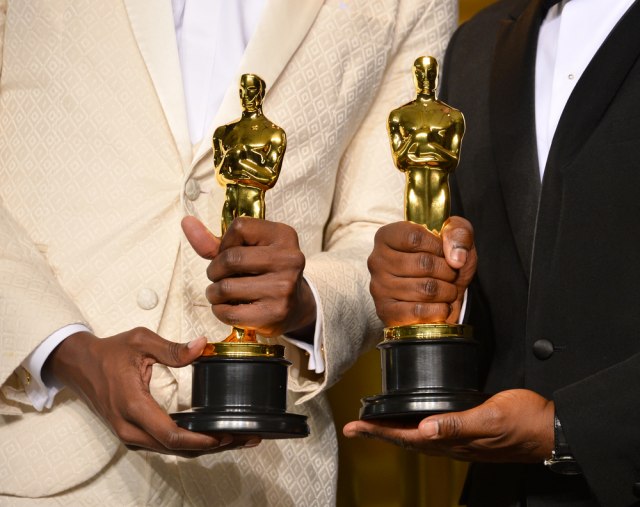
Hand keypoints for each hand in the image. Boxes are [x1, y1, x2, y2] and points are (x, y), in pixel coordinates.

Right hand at [45, 330, 251, 456]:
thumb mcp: (141, 341)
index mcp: (132, 405)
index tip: (225, 435)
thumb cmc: (109, 352)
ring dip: (201, 448)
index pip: (171, 434)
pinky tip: (208, 437)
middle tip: (242, 438)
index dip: (201, 439)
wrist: (80, 364)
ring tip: (233, 439)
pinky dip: (188, 444)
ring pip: (170, 451)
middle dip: (210, 447)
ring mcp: (129, 435)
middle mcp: (130, 428)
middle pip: (175, 448)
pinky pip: (163, 445)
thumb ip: (172, 348)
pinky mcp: (132, 434)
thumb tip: (202, 346)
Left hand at [182, 216, 315, 336]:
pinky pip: (229, 312)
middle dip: (214, 270)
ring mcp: (284, 288)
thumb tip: (186, 222)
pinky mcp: (275, 313)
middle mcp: (290, 259)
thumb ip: (214, 241)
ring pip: (226, 287)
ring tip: (221, 294)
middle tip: (218, 278)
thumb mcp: (246, 250)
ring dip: (213, 293)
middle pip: (230, 258)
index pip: (239, 227)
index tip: (231, 253)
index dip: (225, 242)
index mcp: (284, 235)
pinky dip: (219, 311)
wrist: (296, 306)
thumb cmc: (264, 273)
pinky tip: (227, 308)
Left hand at [344, 389, 553, 462]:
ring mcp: (461, 442)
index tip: (356, 427)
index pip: (407, 437)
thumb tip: (425, 428)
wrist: (551, 429)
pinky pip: (433, 433)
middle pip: (407, 439)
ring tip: (375, 425)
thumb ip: (458, 424)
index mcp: (454, 441)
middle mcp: (453, 444)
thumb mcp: (491, 418)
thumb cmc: (525, 422)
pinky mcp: (468, 434)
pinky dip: (415, 427)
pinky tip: (414, 422)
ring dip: (394, 431)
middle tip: (356, 426)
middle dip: (379, 432)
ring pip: (418, 438)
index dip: (379, 432)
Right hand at [367, 216, 475, 325]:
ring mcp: (379, 287)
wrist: (440, 294)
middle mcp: (377, 260)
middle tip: (450, 275)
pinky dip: (439, 310)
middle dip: (448, 271)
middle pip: (423, 263)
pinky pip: (419, 311)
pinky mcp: (385, 311)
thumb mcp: (454, 237)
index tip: (445, 253)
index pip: (415, 237)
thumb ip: (459, 234)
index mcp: (387, 236)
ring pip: (426, 289)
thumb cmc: (443, 260)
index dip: (439, 246)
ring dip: (447, 292)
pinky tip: (440, 306)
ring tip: (447, 290)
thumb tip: (456, 258)